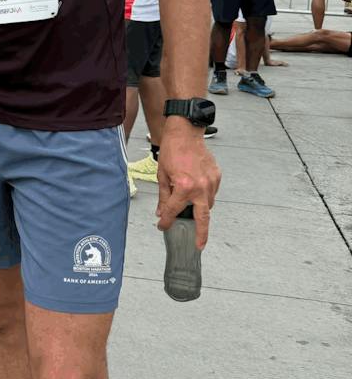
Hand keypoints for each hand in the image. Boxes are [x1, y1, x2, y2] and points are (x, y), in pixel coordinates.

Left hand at [156, 123, 220, 249]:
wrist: (185, 133)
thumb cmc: (172, 151)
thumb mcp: (162, 176)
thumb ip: (164, 197)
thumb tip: (162, 213)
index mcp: (184, 187)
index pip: (174, 211)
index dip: (167, 221)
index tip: (163, 226)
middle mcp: (200, 187)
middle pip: (203, 218)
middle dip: (201, 233)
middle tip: (199, 244)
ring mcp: (211, 182)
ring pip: (208, 205)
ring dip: (200, 211)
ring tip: (191, 211)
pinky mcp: (217, 176)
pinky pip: (211, 193)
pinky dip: (204, 196)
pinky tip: (196, 193)